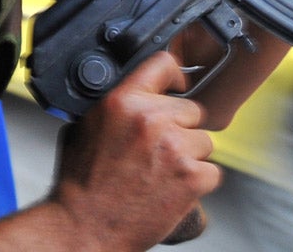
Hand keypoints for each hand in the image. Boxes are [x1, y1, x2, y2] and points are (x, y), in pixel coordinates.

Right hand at [49, 52, 220, 251]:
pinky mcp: (192, 177)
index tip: (179, 85)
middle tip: (158, 153)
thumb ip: (113, 106)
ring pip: (204, 142)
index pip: (163, 64)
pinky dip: (198, 184)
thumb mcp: (84, 128)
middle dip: (180, 130)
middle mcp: (150, 119)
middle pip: (192, 110)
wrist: (84, 228)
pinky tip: (173, 191)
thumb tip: (132, 94)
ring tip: (162, 175)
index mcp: (123, 101)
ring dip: (190, 157)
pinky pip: (212, 172)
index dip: (175, 76)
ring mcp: (174, 147)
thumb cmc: (81, 184)